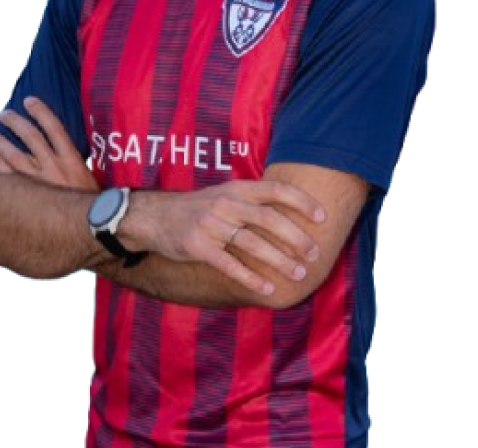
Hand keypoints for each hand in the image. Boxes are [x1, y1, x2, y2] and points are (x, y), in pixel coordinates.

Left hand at [0, 97, 99, 192]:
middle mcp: (55, 167)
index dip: (40, 111)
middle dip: (15, 122)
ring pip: (16, 156)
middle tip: (3, 114)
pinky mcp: (32, 199)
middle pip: (31, 136)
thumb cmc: (90, 201)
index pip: (54, 126)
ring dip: (1, 142)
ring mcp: (41, 183)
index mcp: (72, 158)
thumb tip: (59, 144)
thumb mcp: (87, 175)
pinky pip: (9, 178)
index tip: (28, 100)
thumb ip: (71, 159)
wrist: (94, 228)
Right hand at [122, 180, 325, 296]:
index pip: (274, 189)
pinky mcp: (198, 246)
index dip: (300, 201)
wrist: (155, 217)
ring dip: (279, 260)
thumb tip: (293, 213)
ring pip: (251, 243)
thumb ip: (253, 201)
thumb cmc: (199, 208)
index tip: (322, 217)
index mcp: (236, 188)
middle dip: (295, 237)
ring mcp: (210, 224)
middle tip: (314, 254)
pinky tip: (267, 288)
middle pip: (267, 218)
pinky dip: (250, 277)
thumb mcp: (224, 194)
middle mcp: (225, 203)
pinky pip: (229, 264)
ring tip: (298, 274)